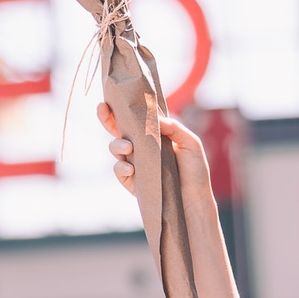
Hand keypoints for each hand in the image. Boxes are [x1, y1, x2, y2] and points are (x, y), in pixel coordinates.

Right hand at [97, 100, 212, 243]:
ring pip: (116, 149)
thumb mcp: (190, 143)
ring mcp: (136, 164)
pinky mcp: (132, 182)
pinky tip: (130, 168)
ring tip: (128, 147)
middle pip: (118, 130)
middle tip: (102, 108)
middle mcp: (142, 148)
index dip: (122, 107)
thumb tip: (154, 116)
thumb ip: (173, 127)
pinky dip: (121, 168)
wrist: (194, 200)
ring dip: (117, 145)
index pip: (135, 118)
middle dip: (107, 118)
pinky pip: (119, 171)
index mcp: (154, 135)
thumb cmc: (196, 171)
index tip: (112, 97)